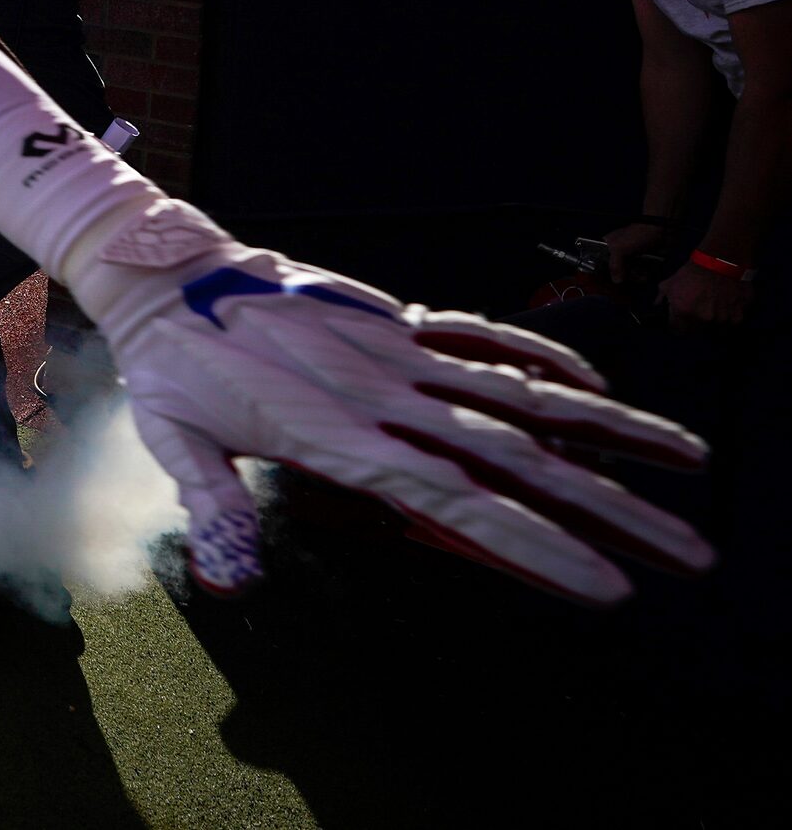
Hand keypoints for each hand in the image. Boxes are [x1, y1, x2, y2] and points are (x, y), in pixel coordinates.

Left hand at [74, 206, 710, 604]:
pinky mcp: (395, 322)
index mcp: (342, 436)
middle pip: (518, 456)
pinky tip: (597, 389)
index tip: (607, 585)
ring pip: (524, 395)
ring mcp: (399, 354)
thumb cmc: (170, 365)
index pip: (459, 500)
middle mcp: (387, 395)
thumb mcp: (172, 438)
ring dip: (610, 430)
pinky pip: (483, 336)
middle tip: (690, 554)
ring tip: (690, 460)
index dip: (536, 544)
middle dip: (611, 508)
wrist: (166, 269)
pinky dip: (544, 357)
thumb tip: (231, 580)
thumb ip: (214, 507)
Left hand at [660, 259, 752, 333]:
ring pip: (717, 329)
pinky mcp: (740, 315)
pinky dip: (730, 316)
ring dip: (715, 321)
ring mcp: (724, 319)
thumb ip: (662, 299)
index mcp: (684, 313)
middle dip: (695, 324)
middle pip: (698, 331)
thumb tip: (657, 307)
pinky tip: (727, 304)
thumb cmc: (693, 272)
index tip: (679, 322)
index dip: (677, 326)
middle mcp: (704, 319)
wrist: (720, 261)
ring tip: (714, 306)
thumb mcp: (669, 283)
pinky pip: (733, 322)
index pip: (678, 332)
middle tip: (697, 311)